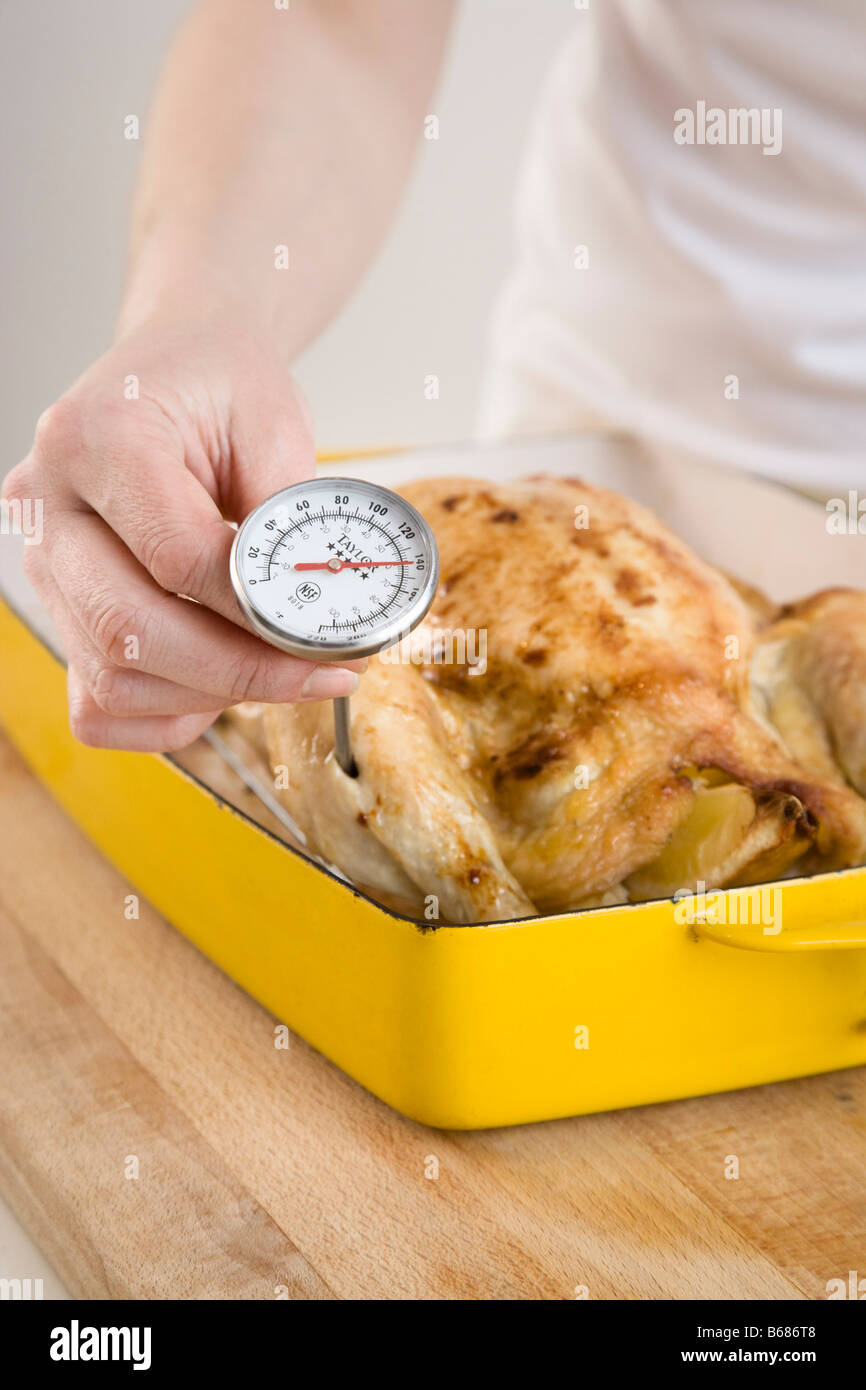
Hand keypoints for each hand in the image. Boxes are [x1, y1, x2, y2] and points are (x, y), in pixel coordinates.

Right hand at [2, 313, 361, 751]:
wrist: (175, 365)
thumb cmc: (219, 387)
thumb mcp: (274, 421)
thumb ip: (287, 517)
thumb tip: (318, 618)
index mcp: (99, 436)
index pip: (176, 557)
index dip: (257, 615)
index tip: (328, 641)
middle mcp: (50, 503)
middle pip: (128, 631)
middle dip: (238, 672)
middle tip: (319, 676)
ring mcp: (43, 560)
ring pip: (110, 678)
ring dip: (207, 696)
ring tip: (278, 674)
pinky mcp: (57, 605)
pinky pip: (95, 702)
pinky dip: (164, 712)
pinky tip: (220, 684)